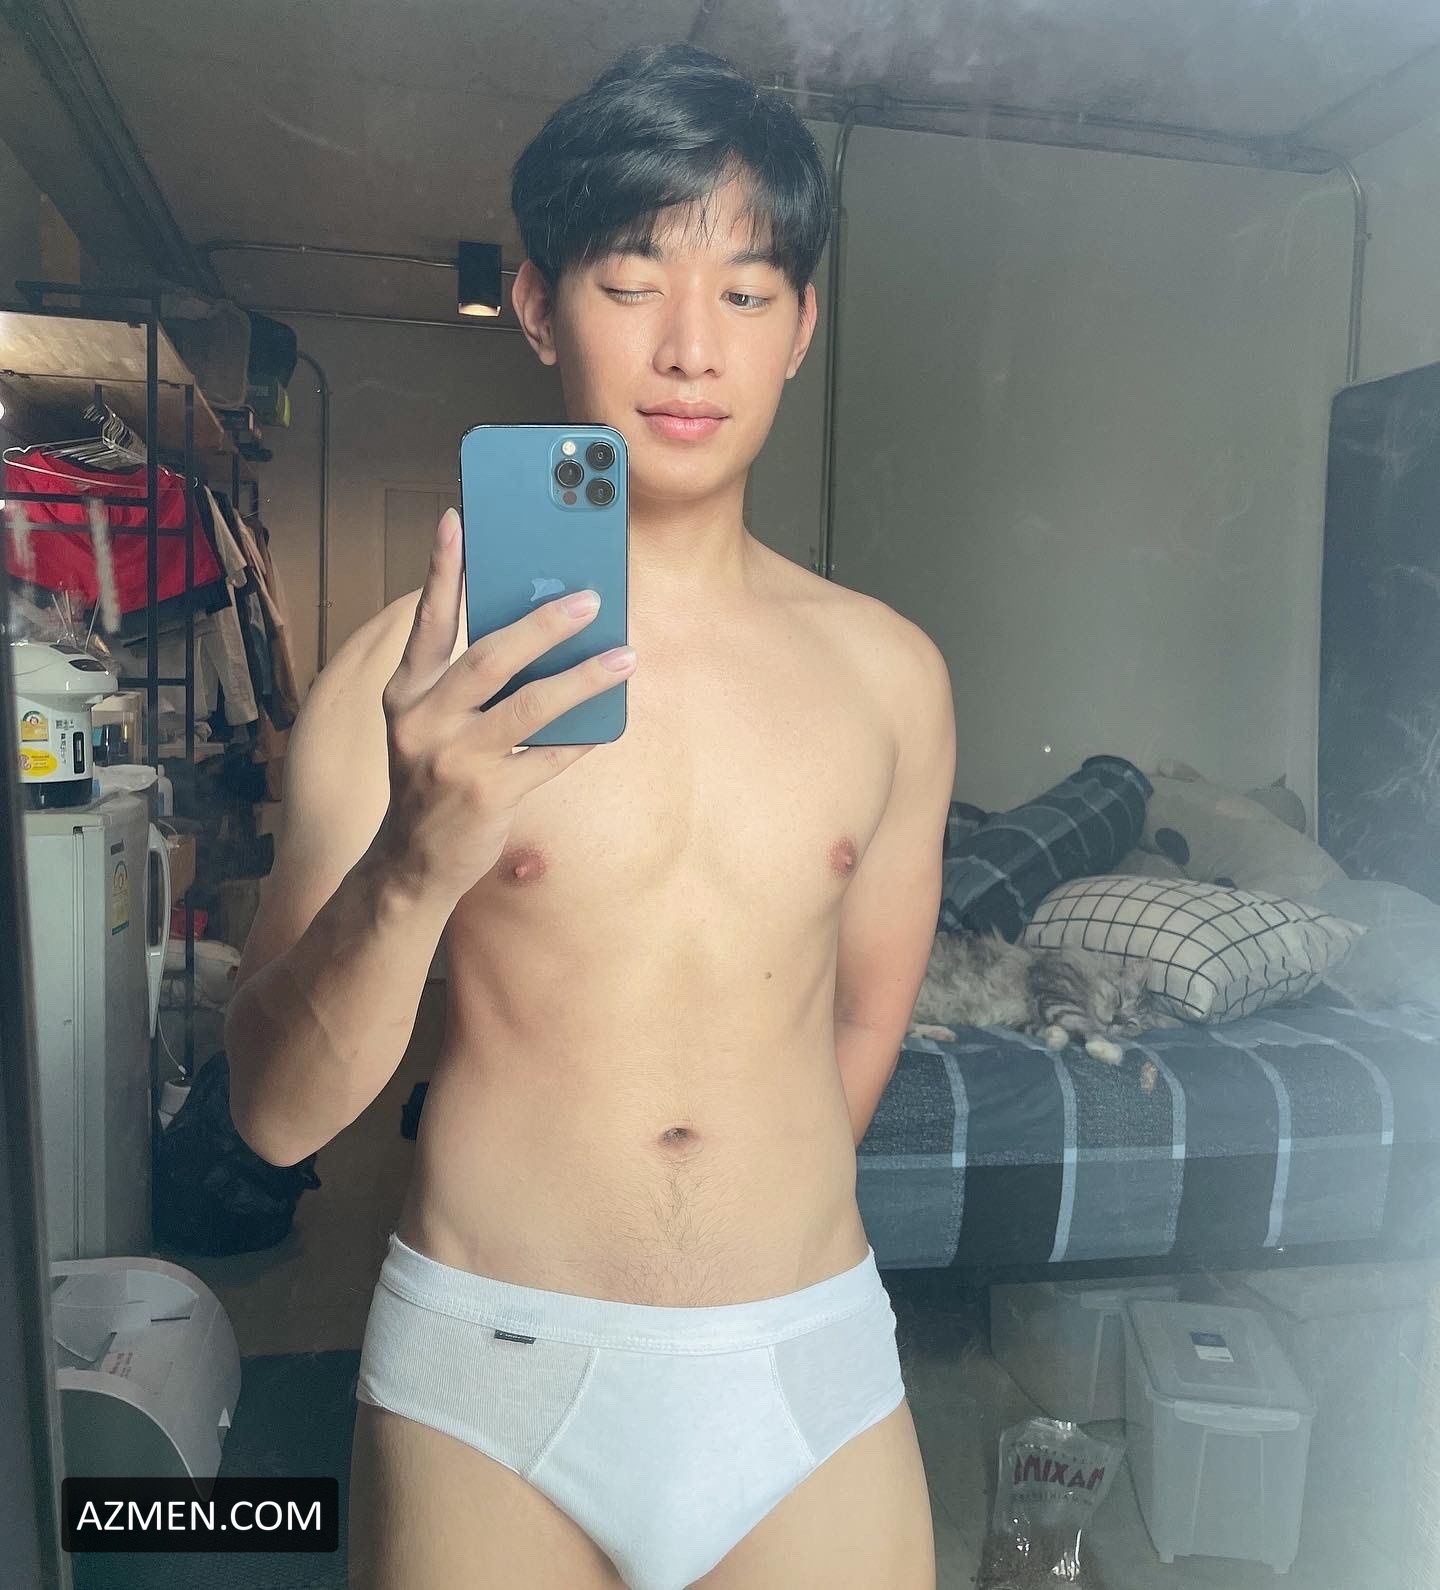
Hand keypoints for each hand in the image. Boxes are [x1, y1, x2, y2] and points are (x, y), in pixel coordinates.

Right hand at [374, 508, 634, 906]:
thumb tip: (533, 630)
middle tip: (589, 598)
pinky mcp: (487, 796)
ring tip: (624, 657)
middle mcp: (422, 722)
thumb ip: (465, 683)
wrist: (411, 863)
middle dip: (542, 625)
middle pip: (489, 658)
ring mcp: (453, 761)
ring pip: (528, 708)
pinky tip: (610, 719)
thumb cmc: (431, 779)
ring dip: (582, 679)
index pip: (426, 622)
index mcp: (405, 694)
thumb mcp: (429, 724)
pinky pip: (548, 757)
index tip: (459, 520)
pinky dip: (581, 737)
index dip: (441, 570)